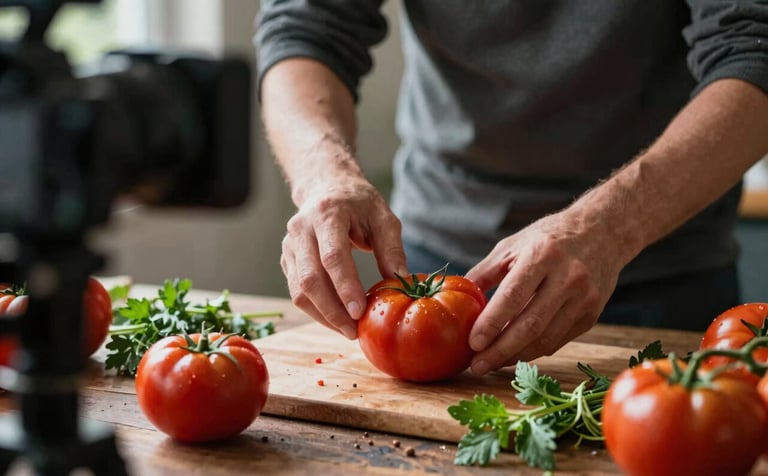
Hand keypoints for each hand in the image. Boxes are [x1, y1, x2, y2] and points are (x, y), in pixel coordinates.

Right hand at [280, 175, 406, 339]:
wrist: (327, 187)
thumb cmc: (359, 204)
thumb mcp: (383, 217)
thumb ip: (392, 249)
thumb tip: (401, 281)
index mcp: (328, 214)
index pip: (332, 256)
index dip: (345, 287)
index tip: (360, 312)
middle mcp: (301, 229)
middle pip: (310, 278)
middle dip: (332, 310)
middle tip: (354, 331)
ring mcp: (290, 245)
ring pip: (298, 290)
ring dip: (322, 316)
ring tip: (347, 331)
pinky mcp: (287, 259)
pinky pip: (296, 291)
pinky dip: (315, 310)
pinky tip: (336, 320)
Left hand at [464, 210, 626, 374]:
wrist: (603, 232)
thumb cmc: (548, 238)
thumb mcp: (513, 244)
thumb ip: (485, 272)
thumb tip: (456, 299)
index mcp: (542, 255)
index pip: (513, 296)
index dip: (491, 323)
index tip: (472, 344)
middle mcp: (568, 277)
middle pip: (530, 325)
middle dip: (500, 350)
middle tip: (476, 366)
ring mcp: (584, 298)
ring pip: (546, 339)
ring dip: (516, 356)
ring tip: (491, 363)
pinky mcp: (592, 314)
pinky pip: (558, 340)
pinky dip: (534, 350)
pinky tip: (515, 353)